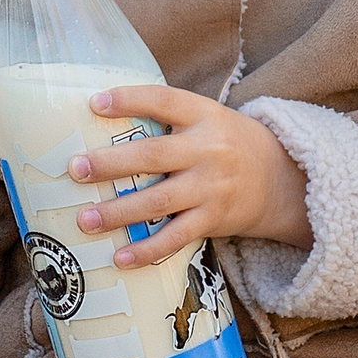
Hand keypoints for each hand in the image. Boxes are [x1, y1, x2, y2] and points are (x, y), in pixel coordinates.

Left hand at [69, 85, 311, 266]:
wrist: (282, 180)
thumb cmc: (228, 144)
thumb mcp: (207, 118)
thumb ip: (167, 118)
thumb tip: (102, 120)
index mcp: (204, 115)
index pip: (164, 101)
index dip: (130, 100)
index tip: (94, 103)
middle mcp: (208, 150)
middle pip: (154, 155)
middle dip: (111, 163)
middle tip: (75, 168)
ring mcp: (211, 187)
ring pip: (159, 201)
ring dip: (118, 212)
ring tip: (85, 219)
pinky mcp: (213, 219)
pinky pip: (175, 237)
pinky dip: (147, 250)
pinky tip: (119, 257)